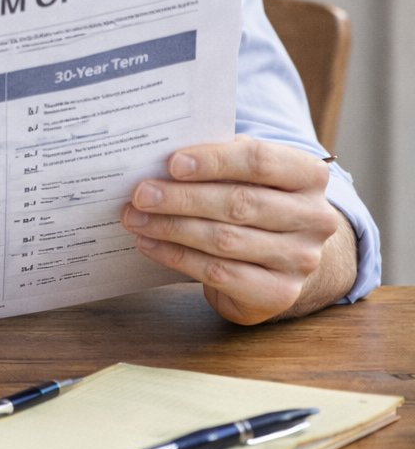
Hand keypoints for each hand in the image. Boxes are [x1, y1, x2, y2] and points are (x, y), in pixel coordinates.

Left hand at [120, 135, 356, 323]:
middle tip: (140, 194)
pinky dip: (177, 257)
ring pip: (224, 240)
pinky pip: (219, 273)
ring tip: (135, 218)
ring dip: (171, 228)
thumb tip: (159, 155)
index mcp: (308, 175)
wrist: (280, 259)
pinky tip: (149, 244)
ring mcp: (301, 259)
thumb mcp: (244, 174)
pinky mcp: (280, 293)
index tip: (172, 163)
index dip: (214, 161)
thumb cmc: (252, 201)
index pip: (260, 160)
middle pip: (239, 203)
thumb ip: (217, 160)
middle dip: (181, 198)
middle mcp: (314, 217)